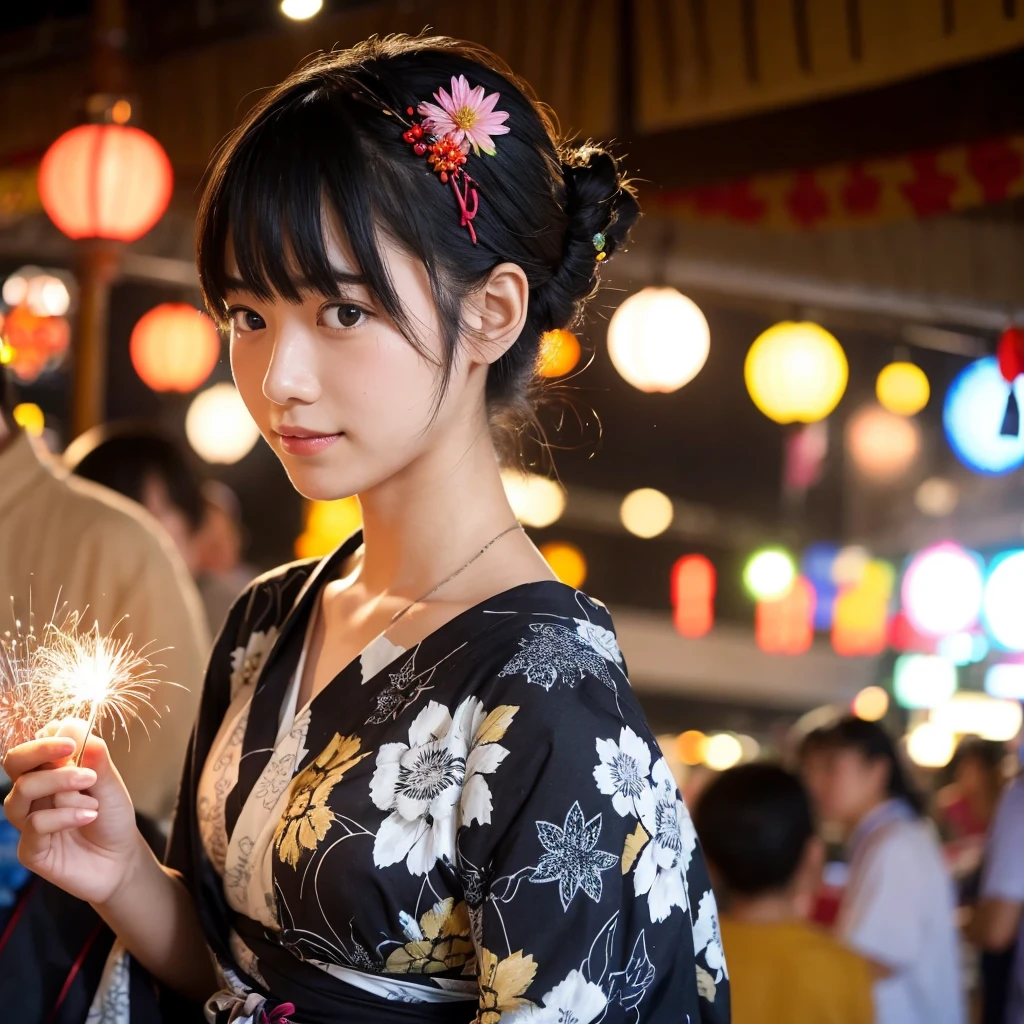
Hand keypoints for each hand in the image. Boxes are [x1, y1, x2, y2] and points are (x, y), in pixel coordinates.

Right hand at [3, 719, 146, 905]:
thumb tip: (75, 726)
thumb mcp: (111, 784)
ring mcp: (29, 821)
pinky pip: (35, 825)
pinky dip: (64, 816)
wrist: (120, 860)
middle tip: (70, 749)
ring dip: (59, 783)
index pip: (35, 745)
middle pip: (15, 763)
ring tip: (91, 789)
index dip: (48, 736)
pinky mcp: (30, 849)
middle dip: (39, 750)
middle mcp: (34, 794)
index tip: (73, 736)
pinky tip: (89, 815)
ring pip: (23, 790)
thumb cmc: (112, 818)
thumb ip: (95, 759)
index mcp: (51, 773)